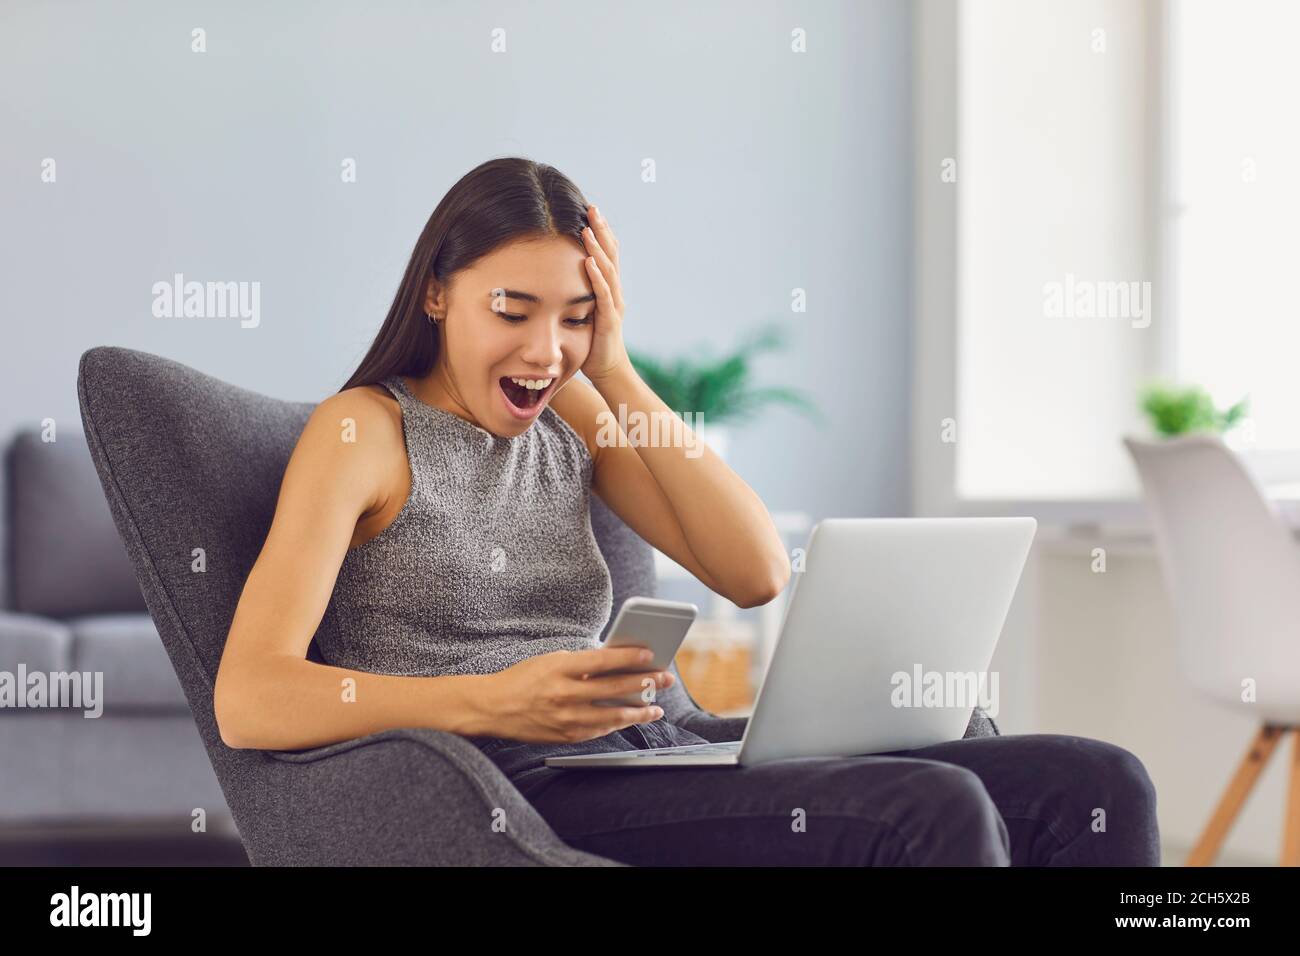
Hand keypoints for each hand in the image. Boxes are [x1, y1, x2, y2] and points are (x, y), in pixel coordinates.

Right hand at [479, 645, 674, 743]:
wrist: (492, 708)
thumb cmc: (523, 679)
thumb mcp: (550, 661)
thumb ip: (581, 663)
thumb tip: (615, 663)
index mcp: (560, 668)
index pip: (603, 661)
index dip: (630, 657)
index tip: (650, 654)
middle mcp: (564, 694)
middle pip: (614, 688)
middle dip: (645, 683)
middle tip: (666, 679)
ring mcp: (566, 718)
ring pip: (612, 716)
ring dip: (639, 712)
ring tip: (656, 708)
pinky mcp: (565, 736)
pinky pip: (599, 731)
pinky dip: (616, 724)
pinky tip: (629, 719)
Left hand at [579, 204, 631, 385]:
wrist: (605, 369)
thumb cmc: (590, 341)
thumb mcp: (580, 310)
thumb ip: (573, 291)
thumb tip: (552, 275)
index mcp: (608, 288)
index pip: (606, 253)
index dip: (600, 231)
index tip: (589, 211)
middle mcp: (615, 291)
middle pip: (611, 254)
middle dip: (601, 230)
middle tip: (591, 207)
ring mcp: (614, 304)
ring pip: (608, 269)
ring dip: (597, 247)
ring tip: (587, 227)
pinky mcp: (609, 319)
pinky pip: (603, 294)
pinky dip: (596, 276)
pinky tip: (588, 261)